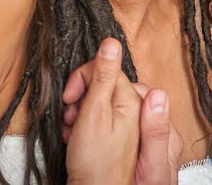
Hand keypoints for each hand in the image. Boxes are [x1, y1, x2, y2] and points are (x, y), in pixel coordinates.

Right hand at [63, 44, 180, 184]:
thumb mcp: (98, 118)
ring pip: (104, 107)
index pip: (112, 73)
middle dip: (84, 98)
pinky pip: (105, 124)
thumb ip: (107, 81)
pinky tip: (77, 137)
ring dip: (82, 114)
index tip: (70, 94)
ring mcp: (134, 132)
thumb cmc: (99, 167)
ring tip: (70, 129)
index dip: (87, 79)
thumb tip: (113, 44)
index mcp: (139, 104)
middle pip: (107, 90)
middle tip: (69, 115)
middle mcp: (141, 116)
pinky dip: (88, 127)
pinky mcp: (125, 144)